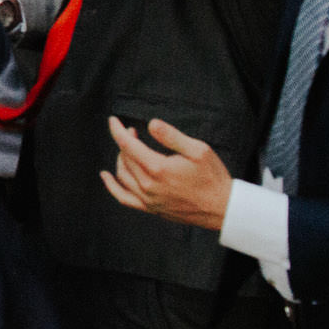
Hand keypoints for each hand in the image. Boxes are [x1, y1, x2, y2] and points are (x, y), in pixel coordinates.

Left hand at [100, 117, 232, 230]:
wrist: (222, 208)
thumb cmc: (212, 177)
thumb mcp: (198, 150)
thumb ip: (171, 136)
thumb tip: (150, 124)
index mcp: (158, 168)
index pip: (127, 145)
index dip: (117, 130)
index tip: (113, 120)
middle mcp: (149, 186)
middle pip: (124, 158)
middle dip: (124, 141)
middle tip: (133, 132)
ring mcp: (148, 200)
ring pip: (122, 175)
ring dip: (120, 158)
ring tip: (128, 148)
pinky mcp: (151, 209)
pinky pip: (124, 198)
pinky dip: (112, 186)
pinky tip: (106, 177)